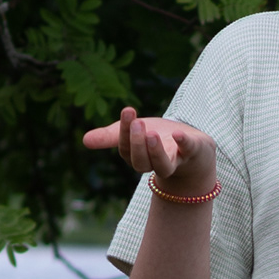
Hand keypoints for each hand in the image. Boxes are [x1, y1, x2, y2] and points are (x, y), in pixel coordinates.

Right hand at [81, 104, 215, 190]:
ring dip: (155, 152)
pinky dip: (184, 144)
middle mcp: (156, 164)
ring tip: (151, 134)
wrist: (194, 148)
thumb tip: (84, 140)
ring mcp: (176, 161)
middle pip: (141, 163)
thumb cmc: (159, 140)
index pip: (127, 150)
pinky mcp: (194, 152)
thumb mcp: (134, 133)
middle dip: (138, 144)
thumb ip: (111, 137)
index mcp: (139, 157)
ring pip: (163, 167)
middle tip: (138, 123)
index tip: (128, 111)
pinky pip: (189, 151)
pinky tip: (178, 135)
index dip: (124, 133)